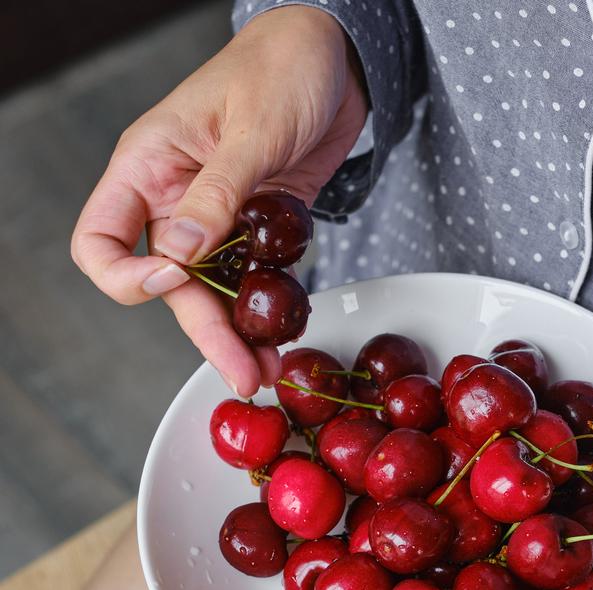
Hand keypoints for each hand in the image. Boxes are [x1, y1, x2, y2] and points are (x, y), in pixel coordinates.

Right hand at [71, 7, 367, 395]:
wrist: (336, 58)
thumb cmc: (283, 66)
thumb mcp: (253, 128)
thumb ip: (219, 193)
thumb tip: (180, 255)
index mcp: (149, 167)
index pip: (102, 241)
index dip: (130, 275)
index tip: (178, 280)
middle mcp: (177, 200)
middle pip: (171, 285)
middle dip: (205, 331)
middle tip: (244, 372)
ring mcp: (220, 218)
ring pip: (216, 291)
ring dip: (240, 332)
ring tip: (270, 371)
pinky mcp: (260, 226)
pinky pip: (255, 278)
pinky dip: (268, 308)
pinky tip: (285, 333)